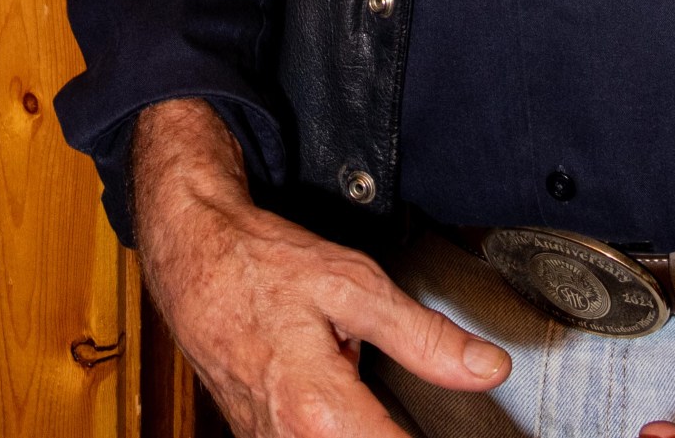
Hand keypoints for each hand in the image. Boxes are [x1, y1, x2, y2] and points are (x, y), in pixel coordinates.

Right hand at [132, 101, 510, 437]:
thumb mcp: (352, 285)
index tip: (473, 434)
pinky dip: (333, 428)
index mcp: (318, 411)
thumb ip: (423, 337)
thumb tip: (485, 368)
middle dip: (390, 431)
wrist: (189, 255)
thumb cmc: (261, 264)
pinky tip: (340, 405)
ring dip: (363, 430)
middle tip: (397, 395)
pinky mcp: (256, 437)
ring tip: (369, 394)